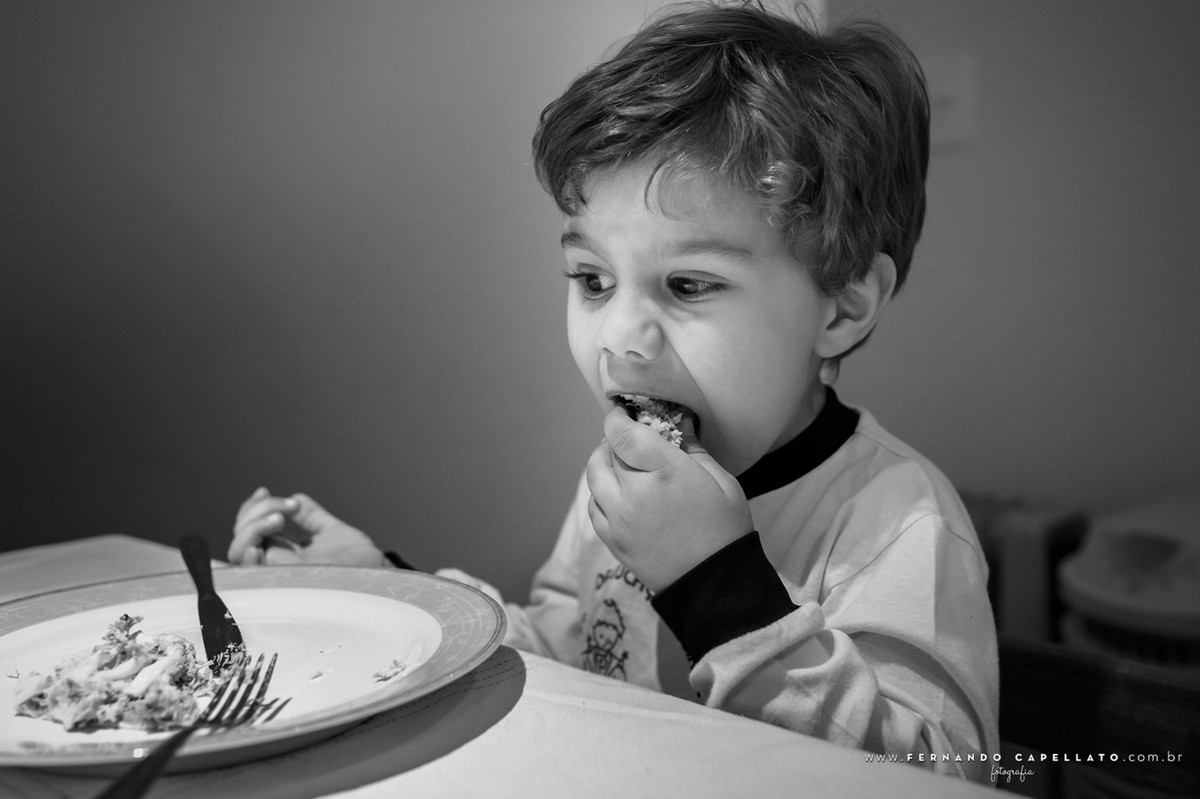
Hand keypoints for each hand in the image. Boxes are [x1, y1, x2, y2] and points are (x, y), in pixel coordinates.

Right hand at [229, 487, 384, 566]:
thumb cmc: (361, 563)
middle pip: (240, 541)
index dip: (250, 510)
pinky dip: (248, 555)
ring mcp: (279, 576)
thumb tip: (296, 499)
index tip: (265, 491)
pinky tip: (258, 545)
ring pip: (240, 553)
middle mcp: (276, 567)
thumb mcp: (333, 533)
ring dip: (252, 529)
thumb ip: (312, 517)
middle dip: (253, 514)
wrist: (381, 577)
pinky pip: (252, 574)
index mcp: (284, 554)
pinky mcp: (286, 584)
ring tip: (280, 518)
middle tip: (285, 510)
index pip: (249, 532)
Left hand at [585, 407, 752, 592]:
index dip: (617, 418)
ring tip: (618, 461)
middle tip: (626, 437)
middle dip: (613, 440)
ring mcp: (619, 519)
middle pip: (606, 453)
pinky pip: (593, 507)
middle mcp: (635, 494)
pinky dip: (598, 493)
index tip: (622, 412)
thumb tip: (678, 423)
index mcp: (665, 473)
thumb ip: (693, 449)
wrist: (714, 583)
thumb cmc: (725, 528)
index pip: (623, 434)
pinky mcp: (613, 540)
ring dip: (602, 463)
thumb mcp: (721, 481)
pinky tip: (614, 491)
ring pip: (593, 479)